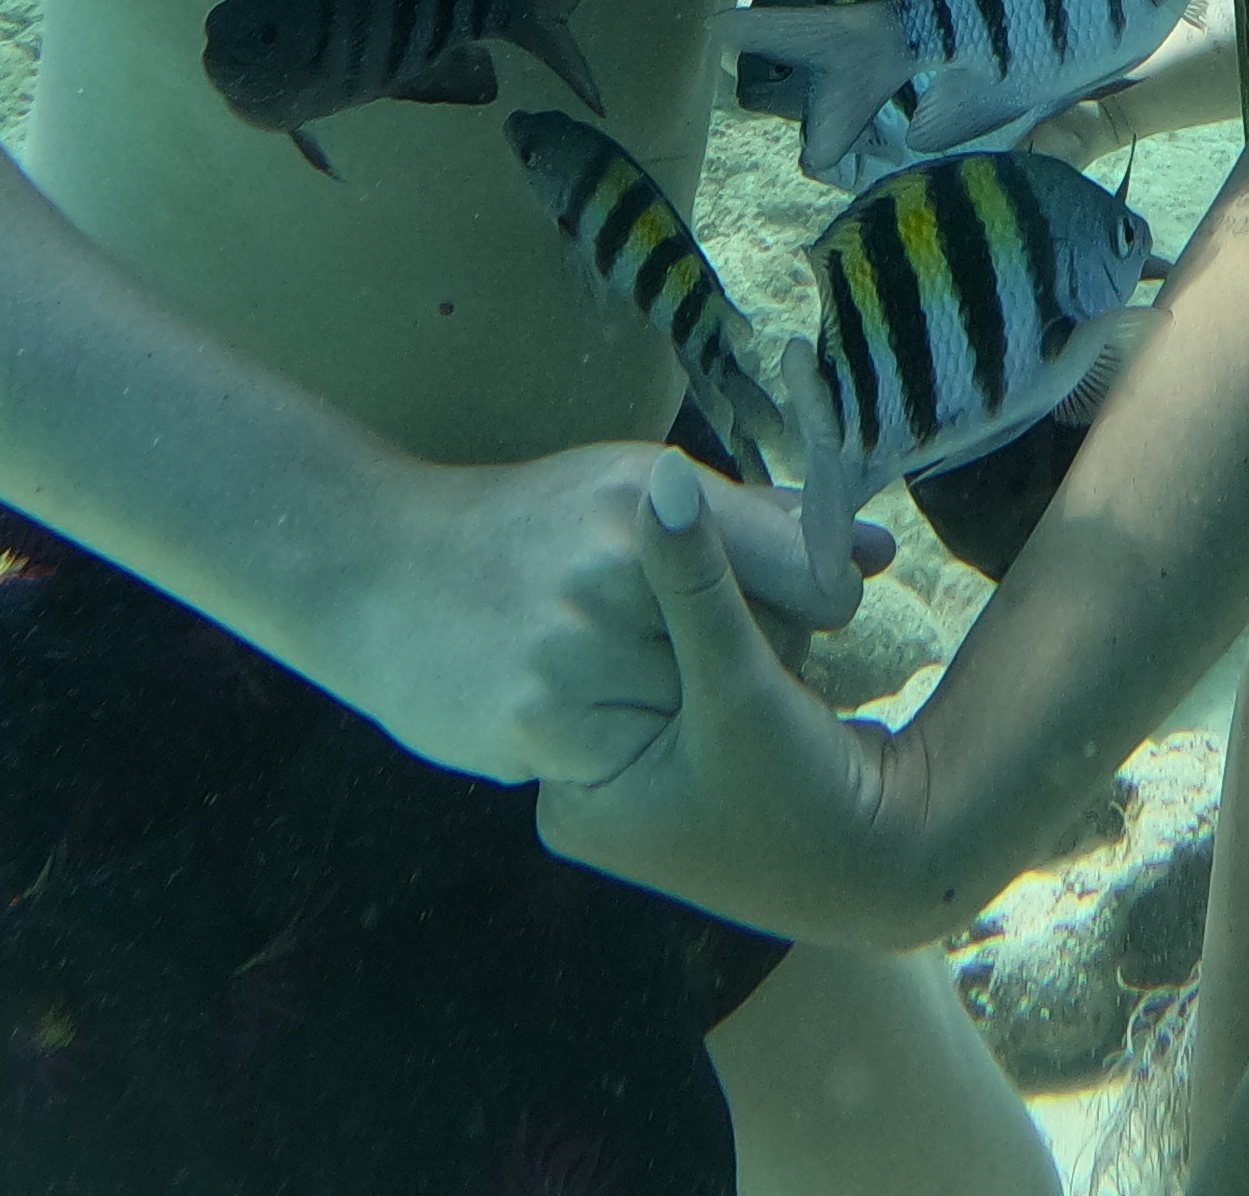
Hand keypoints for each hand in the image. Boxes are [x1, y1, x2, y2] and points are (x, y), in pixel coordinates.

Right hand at [319, 443, 880, 791]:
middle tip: (689, 649)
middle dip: (755, 661)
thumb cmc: (524, 527)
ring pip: (712, 715)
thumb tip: (874, 551)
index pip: (811, 572)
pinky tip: (596, 715)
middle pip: (771, 652)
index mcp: (649, 495)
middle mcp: (619, 568)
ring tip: (636, 679)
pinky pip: (646, 759)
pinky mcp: (544, 728)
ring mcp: (577, 653)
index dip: (820, 602)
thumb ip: (754, 523)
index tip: (797, 611)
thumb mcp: (630, 490)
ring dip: (698, 715)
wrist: (373, 572)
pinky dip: (637, 751)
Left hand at [537, 460, 944, 949]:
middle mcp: (596, 800)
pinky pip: (701, 687)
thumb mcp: (741, 688)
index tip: (727, 595)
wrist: (893, 869)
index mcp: (573, 799)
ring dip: (729, 637)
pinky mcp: (694, 774)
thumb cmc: (807, 800)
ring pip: (672, 667)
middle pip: (631, 663)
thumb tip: (664, 473)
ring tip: (781, 673)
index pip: (594, 657)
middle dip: (701, 625)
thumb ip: (697, 583)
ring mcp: (645, 791)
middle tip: (759, 648)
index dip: (664, 604)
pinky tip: (786, 674)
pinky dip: (741, 663)